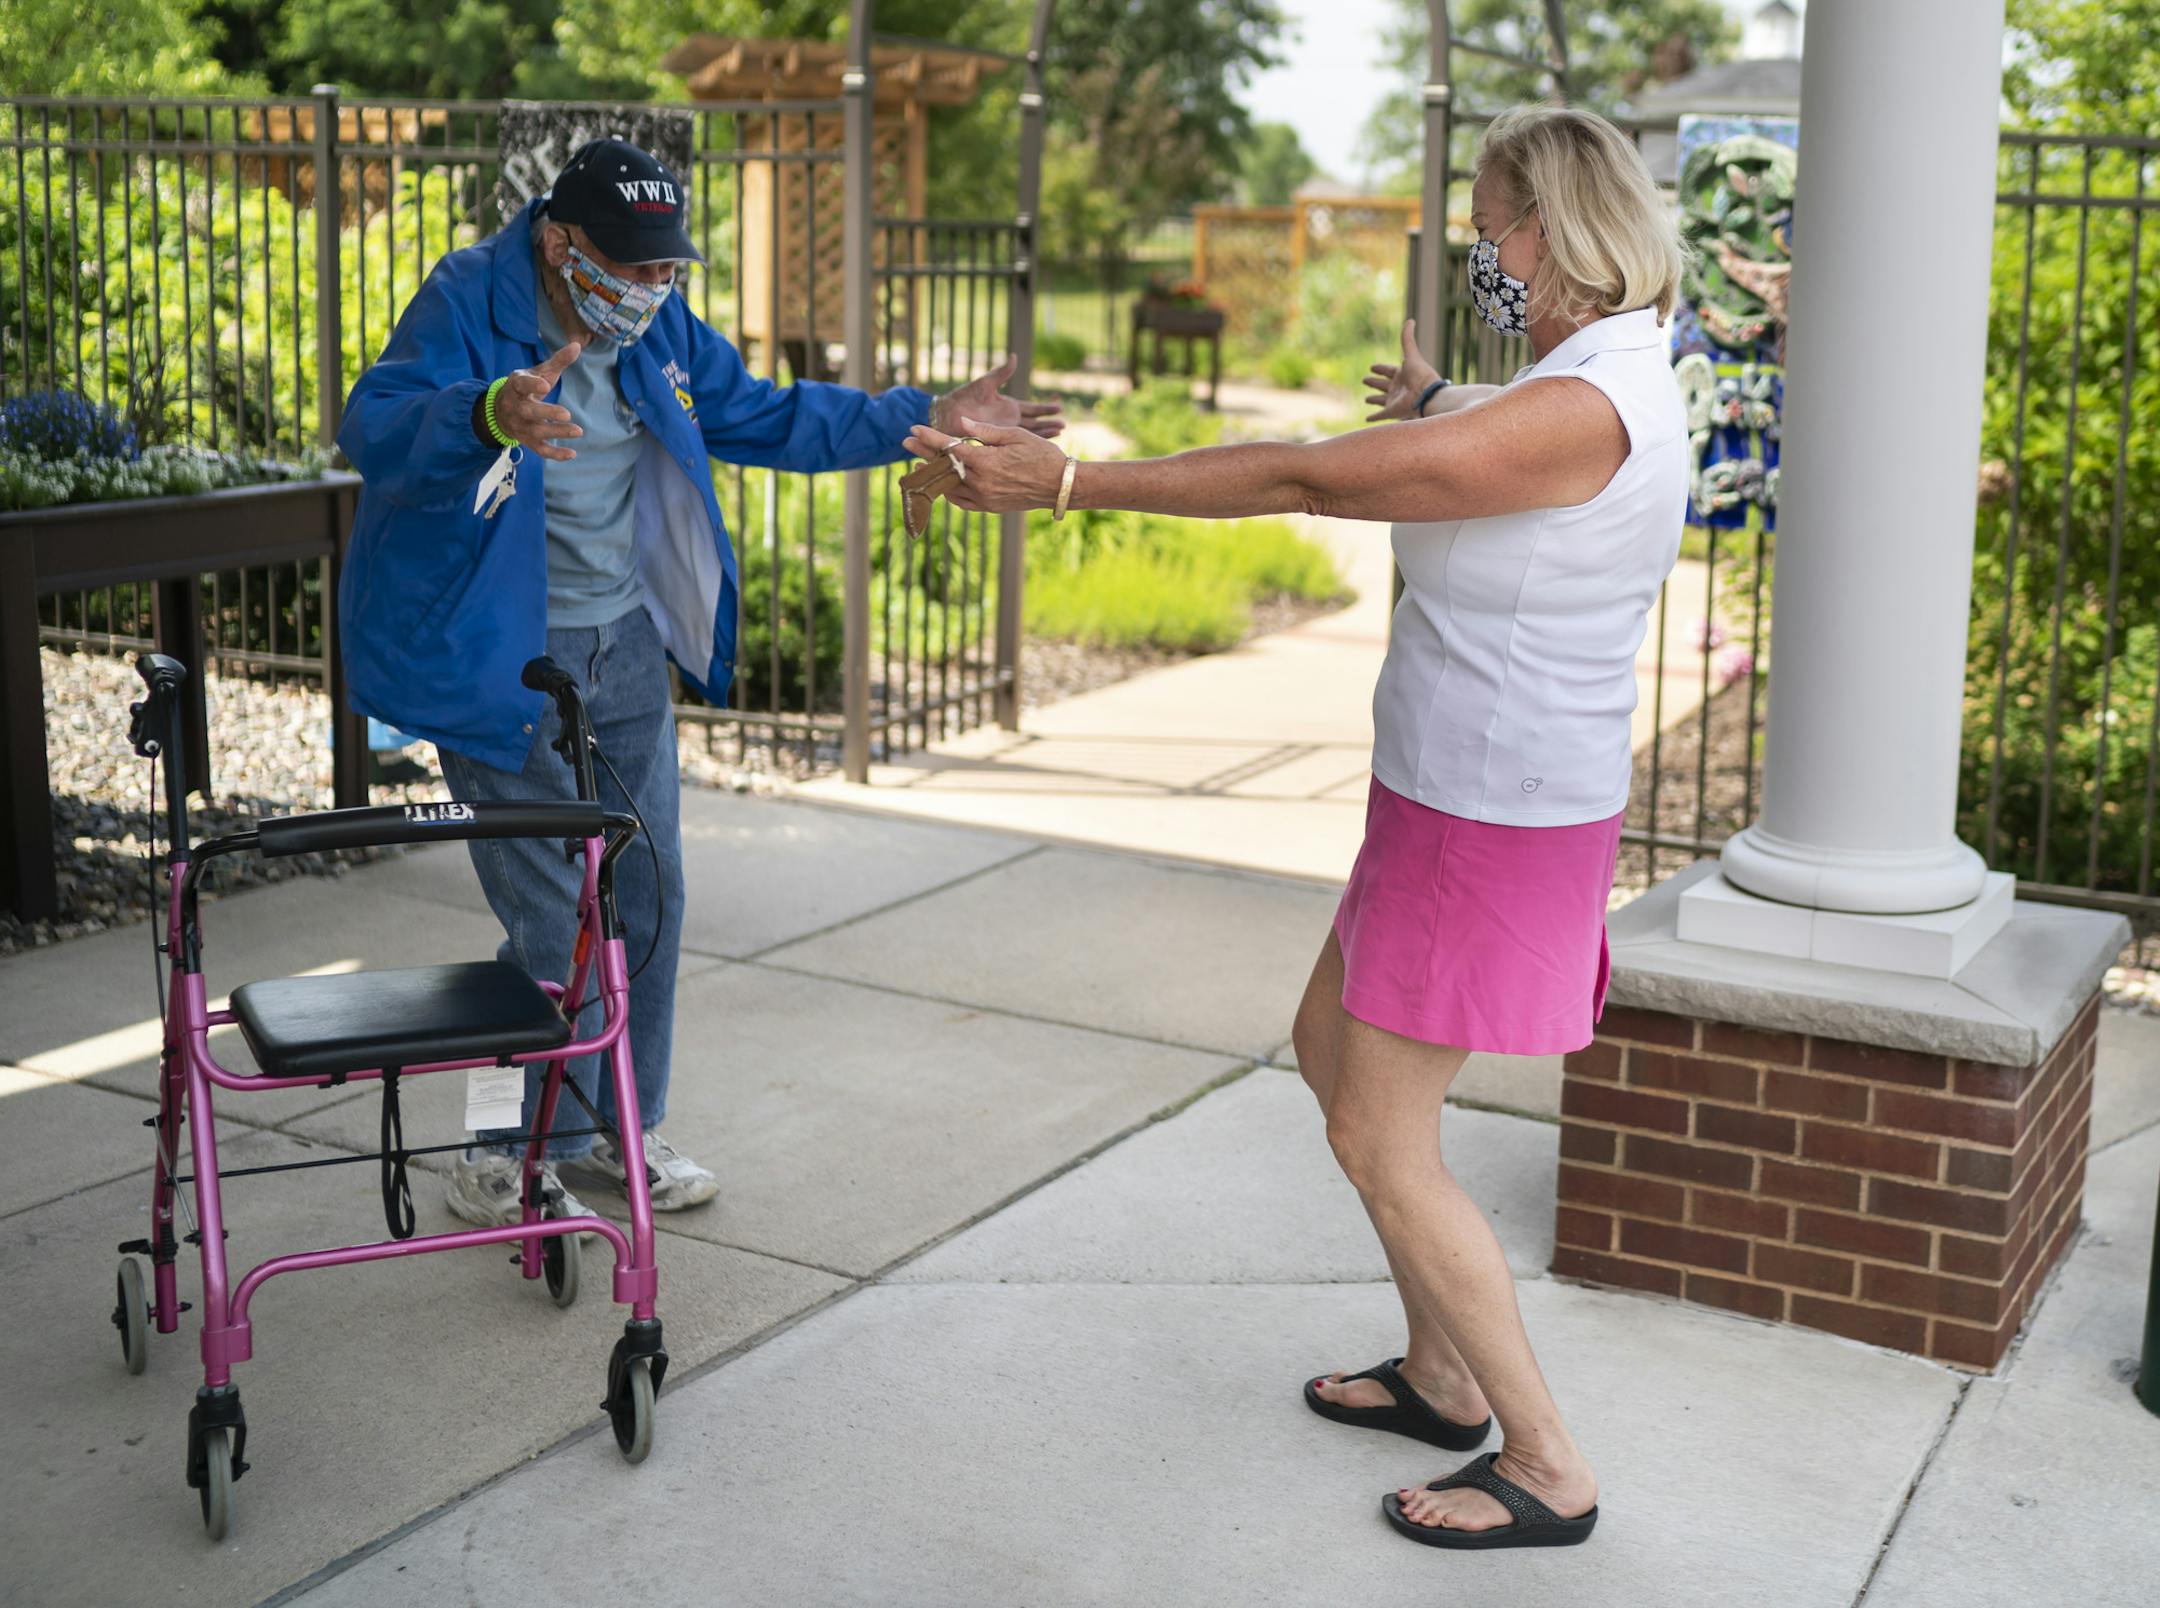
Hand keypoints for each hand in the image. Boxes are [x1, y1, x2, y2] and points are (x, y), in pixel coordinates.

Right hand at [493, 341, 585, 460]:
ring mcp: (521, 426)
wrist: (501, 410)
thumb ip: (557, 361)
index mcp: (516, 386)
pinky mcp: (528, 441)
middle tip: (566, 414)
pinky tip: (572, 454)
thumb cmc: (526, 388)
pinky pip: (540, 450)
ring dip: (557, 432)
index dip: (532, 385)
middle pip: (529, 412)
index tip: (546, 385)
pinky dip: (555, 455)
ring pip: (537, 432)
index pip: (521, 385)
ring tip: (578, 431)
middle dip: (546, 413)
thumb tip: (578, 345)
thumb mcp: (538, 372)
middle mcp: (516, 407)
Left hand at [902, 416, 1068, 513]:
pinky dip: (950, 492)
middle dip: (923, 454)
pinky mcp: (989, 508)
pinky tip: (943, 484)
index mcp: (986, 462)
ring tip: (919, 466)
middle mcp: (981, 483)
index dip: (929, 438)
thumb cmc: (1042, 455)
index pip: (949, 448)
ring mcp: (984, 498)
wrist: (1060, 486)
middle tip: (906, 444)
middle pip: (943, 468)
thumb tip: (961, 424)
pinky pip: (961, 501)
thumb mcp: (1015, 436)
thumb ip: (985, 432)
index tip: (913, 429)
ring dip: (933, 476)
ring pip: (949, 488)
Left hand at [931, 354, 1065, 440]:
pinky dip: (1027, 447)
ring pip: (1028, 436)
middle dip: (1049, 424)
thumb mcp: (986, 384)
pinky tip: (1037, 449)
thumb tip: (1015, 357)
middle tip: (1065, 425)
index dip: (1046, 409)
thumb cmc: (964, 397)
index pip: (1032, 409)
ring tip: (1058, 435)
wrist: (947, 414)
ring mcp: (1005, 433)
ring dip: (1043, 434)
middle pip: (1035, 423)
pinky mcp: (998, 443)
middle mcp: (1010, 421)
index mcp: (1009, 407)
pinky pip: (1016, 446)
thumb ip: (1002, 373)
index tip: (1060, 409)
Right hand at [1363, 319, 1441, 421]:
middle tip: (1365, 380)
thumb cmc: (1420, 374)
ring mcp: (1394, 400)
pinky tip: (1367, 420)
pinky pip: (1380, 415)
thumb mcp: (1411, 354)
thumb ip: (1407, 339)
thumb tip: (1410, 319)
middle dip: (1374, 383)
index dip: (1380, 368)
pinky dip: (1374, 418)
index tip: (1372, 367)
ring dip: (1374, 400)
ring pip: (1381, 400)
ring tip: (1367, 399)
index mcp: (1401, 374)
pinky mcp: (1391, 411)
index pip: (1388, 370)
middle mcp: (1397, 388)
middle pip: (1383, 385)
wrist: (1426, 394)